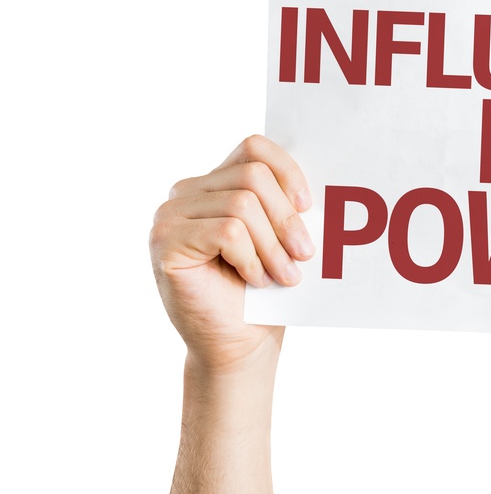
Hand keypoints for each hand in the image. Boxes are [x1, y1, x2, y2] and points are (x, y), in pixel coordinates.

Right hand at [149, 135, 313, 371]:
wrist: (240, 346)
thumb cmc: (264, 293)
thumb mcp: (281, 238)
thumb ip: (286, 204)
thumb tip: (321, 183)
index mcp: (215, 184)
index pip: (254, 148)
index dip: (288, 172)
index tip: (310, 207)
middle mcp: (186, 193)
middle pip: (253, 176)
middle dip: (287, 218)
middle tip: (305, 254)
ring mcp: (169, 217)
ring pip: (243, 205)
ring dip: (273, 246)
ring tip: (285, 276)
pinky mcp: (165, 243)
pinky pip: (227, 232)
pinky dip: (252, 258)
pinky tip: (255, 280)